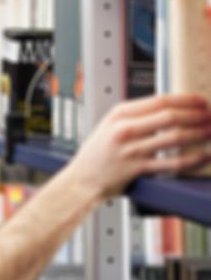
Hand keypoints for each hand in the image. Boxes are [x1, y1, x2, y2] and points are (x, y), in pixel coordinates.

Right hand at [66, 93, 210, 199]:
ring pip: (174, 137)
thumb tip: (172, 109)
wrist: (81, 180)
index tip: (201, 101)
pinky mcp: (137, 169)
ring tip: (210, 132)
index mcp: (119, 114)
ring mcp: (131, 149)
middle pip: (170, 116)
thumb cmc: (97, 154)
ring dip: (198, 133)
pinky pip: (171, 163)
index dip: (186, 100)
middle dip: (196, 115)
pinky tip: (203, 156)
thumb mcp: (110, 125)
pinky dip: (192, 159)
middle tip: (209, 116)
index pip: (160, 100)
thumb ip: (136, 116)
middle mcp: (124, 129)